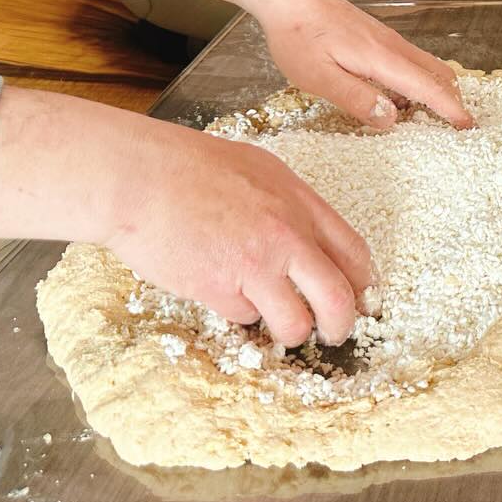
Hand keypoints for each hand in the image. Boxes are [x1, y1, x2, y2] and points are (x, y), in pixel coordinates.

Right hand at [107, 126, 372, 346]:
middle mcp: (287, 236)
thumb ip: (290, 206)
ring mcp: (255, 265)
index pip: (354, 253)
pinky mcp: (219, 289)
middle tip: (334, 334)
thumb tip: (308, 240)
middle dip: (341, 325)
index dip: (362, 283)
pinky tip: (221, 288)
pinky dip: (238, 311)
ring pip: (294, 323)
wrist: (139, 177)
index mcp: (301, 203)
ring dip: (289, 330)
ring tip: (276, 323)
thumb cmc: (191, 167)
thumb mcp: (260, 171)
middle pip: (338, 298)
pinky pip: (244, 317)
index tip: (360, 298)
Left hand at [155, 0, 472, 131]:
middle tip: (458, 124)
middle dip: (452, 98)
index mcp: (382, 59)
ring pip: (426, 64)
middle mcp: (391, 47)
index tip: (468, 126)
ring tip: (434, 114)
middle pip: (437, 73)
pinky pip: (411, 60)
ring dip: (437, 88)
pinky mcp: (376, 36)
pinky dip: (420, 79)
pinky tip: (402, 93)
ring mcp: (386, 39)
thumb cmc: (299, 37)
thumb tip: (392, 119)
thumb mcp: (319, 77)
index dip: (449, 108)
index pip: (427, 87)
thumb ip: (357, 98)